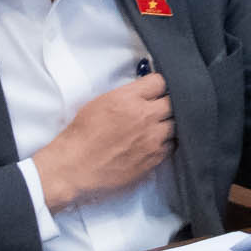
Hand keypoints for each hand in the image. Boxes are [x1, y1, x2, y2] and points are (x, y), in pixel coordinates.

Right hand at [33, 67, 174, 207]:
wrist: (73, 168)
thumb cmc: (80, 135)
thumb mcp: (99, 103)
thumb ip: (127, 95)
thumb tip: (144, 91)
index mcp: (128, 99)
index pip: (160, 81)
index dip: (158, 85)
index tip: (156, 90)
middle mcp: (144, 117)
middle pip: (174, 101)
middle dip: (167, 103)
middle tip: (159, 107)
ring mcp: (152, 139)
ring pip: (177, 124)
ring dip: (169, 123)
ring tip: (158, 126)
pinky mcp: (154, 158)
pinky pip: (172, 145)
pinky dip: (167, 141)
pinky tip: (156, 142)